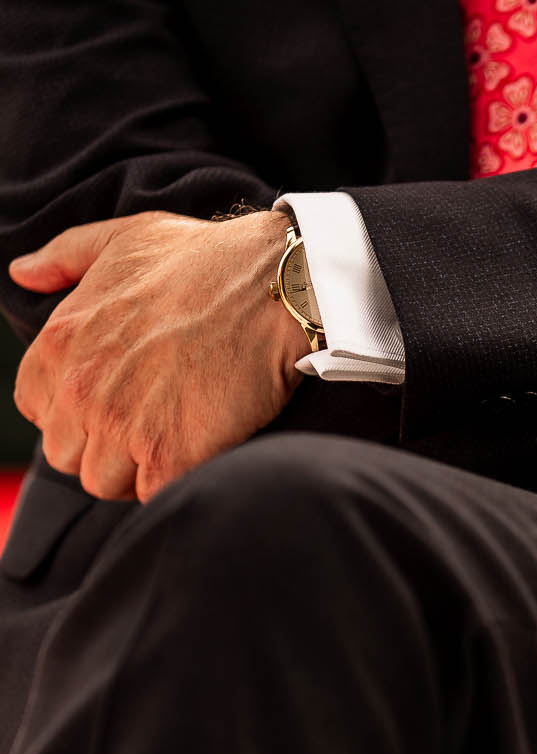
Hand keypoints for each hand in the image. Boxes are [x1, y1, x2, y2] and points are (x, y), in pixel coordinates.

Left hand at [10, 210, 306, 500]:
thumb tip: (24, 273)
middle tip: (154, 426)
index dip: (75, 412)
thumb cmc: (206, 259)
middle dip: (105, 447)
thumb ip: (65, 257)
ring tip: (179, 441)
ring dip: (139, 471)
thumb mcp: (124, 238)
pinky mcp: (172, 455)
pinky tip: (201, 453)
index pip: (37, 408)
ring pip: (106, 483)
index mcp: (59, 341)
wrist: (274, 287)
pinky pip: (153, 495)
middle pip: (68, 454)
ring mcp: (124, 425)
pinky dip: (175, 482)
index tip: (116, 403)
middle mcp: (81, 388)